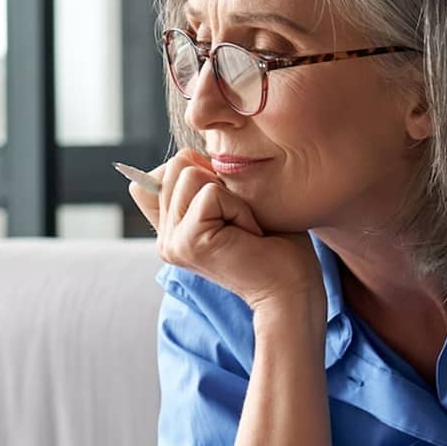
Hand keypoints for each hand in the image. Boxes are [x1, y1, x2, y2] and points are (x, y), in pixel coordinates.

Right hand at [125, 148, 319, 313]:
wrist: (291, 290)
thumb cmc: (274, 247)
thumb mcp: (234, 205)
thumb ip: (203, 184)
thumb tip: (188, 155)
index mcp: (171, 231)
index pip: (154, 177)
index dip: (195, 173)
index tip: (226, 209)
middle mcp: (165, 239)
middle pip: (176, 165)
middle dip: (218, 182)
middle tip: (240, 220)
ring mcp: (172, 242)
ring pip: (190, 173)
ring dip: (230, 196)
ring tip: (244, 228)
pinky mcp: (188, 242)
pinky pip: (211, 193)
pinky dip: (239, 208)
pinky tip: (249, 235)